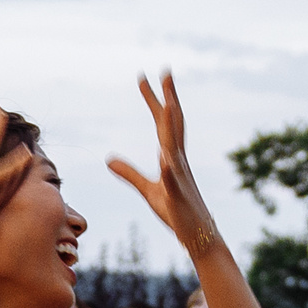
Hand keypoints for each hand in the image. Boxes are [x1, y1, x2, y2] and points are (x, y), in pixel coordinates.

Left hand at [108, 71, 219, 257]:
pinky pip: (173, 180)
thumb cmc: (176, 212)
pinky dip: (169, 168)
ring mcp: (180, 177)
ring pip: (175, 146)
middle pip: (174, 123)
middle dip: (169, 97)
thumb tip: (109, 159)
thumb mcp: (148, 191)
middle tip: (165, 71)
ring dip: (171, 125)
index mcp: (172, 157)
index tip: (144, 78)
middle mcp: (179, 161)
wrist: (199, 236)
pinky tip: (163, 157)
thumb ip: (130, 173)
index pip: (162, 122)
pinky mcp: (178, 197)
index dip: (154, 100)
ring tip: (167, 103)